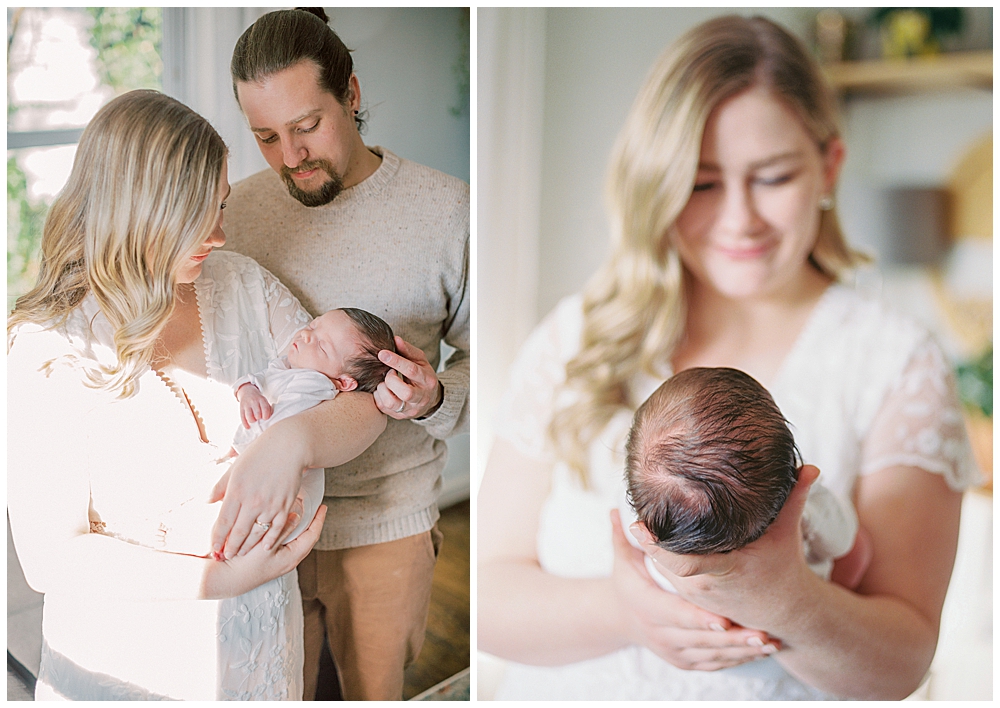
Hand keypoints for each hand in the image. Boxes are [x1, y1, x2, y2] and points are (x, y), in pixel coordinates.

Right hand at [203, 505, 325, 598]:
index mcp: (292, 557)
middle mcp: (290, 561)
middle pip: (308, 538)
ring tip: (303, 513)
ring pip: (298, 541)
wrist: (226, 579)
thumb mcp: (265, 545)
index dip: (318, 520)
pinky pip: (288, 543)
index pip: (312, 535)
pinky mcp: (273, 561)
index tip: (323, 507)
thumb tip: (297, 516)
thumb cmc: (245, 564)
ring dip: (302, 527)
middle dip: (313, 522)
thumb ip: (282, 530)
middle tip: (315, 508)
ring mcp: (282, 562)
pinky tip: (284, 524)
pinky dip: (290, 532)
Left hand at [208, 430, 307, 559]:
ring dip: (247, 546)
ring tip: (240, 554)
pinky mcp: (285, 505)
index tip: (213, 549)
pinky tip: (264, 547)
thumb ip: (220, 486)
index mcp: (236, 490)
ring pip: (257, 533)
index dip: (217, 538)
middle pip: (238, 532)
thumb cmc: (260, 453)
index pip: (223, 522)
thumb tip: (207, 501)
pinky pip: (277, 528)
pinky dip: (271, 539)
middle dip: (230, 547)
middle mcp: (252, 500)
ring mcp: (270, 504)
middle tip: (225, 557)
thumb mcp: (235, 467)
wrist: (289, 446)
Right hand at [237, 383, 271, 428]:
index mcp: (261, 399)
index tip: (265, 418)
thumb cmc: (258, 400)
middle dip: (259, 418)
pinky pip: (242, 418)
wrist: (247, 392)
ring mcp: (246, 405)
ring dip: (253, 421)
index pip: (265, 409)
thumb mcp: (264, 401)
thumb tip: (268, 418)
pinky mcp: (241, 408)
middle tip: (259, 418)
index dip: (266, 416)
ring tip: (254, 420)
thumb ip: (268, 409)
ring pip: (249, 416)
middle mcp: (253, 401)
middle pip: (257, 413)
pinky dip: (245, 424)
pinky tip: (248, 427)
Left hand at [374, 336, 441, 419]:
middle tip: (388, 373)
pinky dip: (378, 397)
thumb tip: (395, 339)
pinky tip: (382, 390)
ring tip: (384, 383)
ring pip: (392, 403)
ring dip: (382, 389)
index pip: (412, 371)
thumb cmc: (422, 376)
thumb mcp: (420, 361)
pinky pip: (383, 408)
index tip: (382, 353)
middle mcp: (421, 398)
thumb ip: (408, 350)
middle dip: (391, 380)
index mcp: (428, 381)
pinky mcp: (400, 416)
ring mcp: (411, 409)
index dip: (396, 361)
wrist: (429, 400)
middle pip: (405, 392)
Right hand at [609, 509, 778, 669]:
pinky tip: (762, 651)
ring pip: (712, 656)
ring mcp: (673, 652)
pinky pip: (715, 664)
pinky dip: (739, 659)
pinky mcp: (685, 663)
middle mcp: (659, 635)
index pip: (676, 615)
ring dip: (743, 651)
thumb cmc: (627, 583)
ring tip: (771, 643)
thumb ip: (623, 537)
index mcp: (646, 608)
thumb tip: (614, 511)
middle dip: (733, 639)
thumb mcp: (623, 560)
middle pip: (700, 640)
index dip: (700, 618)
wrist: (620, 620)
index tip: (725, 618)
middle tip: (763, 634)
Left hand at [638, 466, 821, 630]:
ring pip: (658, 566)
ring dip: (647, 544)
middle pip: (661, 560)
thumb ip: (794, 499)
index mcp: (726, 570)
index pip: (683, 563)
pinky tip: (646, 528)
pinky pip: (663, 571)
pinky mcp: (687, 594)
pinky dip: (654, 552)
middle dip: (645, 537)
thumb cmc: (782, 565)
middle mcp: (704, 584)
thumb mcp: (787, 532)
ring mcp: (693, 593)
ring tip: (637, 512)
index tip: (637, 526)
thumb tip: (810, 467)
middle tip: (632, 505)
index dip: (657, 547)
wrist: (782, 609)